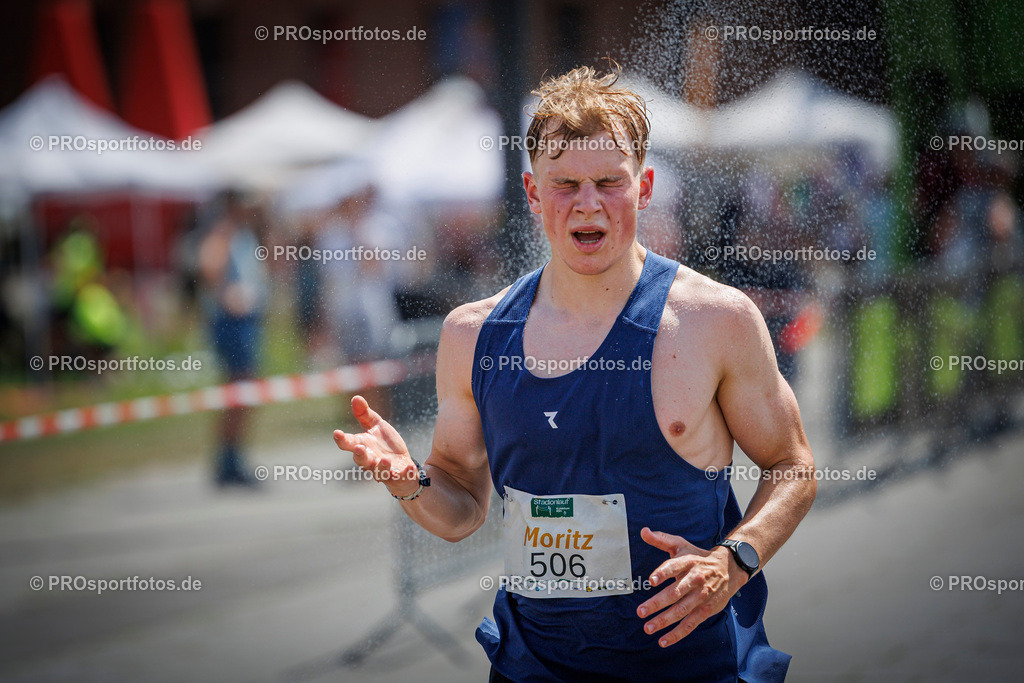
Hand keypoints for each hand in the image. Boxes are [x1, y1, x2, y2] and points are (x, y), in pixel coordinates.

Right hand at [333, 395, 418, 496]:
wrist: (402, 463)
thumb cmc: (385, 444)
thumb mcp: (377, 426)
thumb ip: (365, 415)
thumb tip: (355, 397)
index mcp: (362, 446)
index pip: (348, 444)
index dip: (342, 439)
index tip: (337, 433)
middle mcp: (370, 461)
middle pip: (361, 461)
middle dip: (360, 455)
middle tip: (359, 449)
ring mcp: (383, 470)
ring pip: (379, 472)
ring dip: (381, 467)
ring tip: (385, 460)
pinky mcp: (398, 477)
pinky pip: (401, 477)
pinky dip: (405, 473)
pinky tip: (409, 468)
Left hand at [636, 527, 747, 647]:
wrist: (729, 569)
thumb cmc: (698, 557)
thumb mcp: (681, 546)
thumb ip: (661, 540)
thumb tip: (643, 531)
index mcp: (687, 562)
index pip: (674, 567)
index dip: (663, 573)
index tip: (651, 580)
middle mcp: (694, 579)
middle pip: (675, 592)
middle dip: (657, 603)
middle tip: (641, 611)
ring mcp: (701, 596)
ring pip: (681, 610)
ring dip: (664, 620)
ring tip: (648, 627)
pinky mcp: (706, 610)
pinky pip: (690, 623)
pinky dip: (677, 633)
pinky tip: (663, 640)